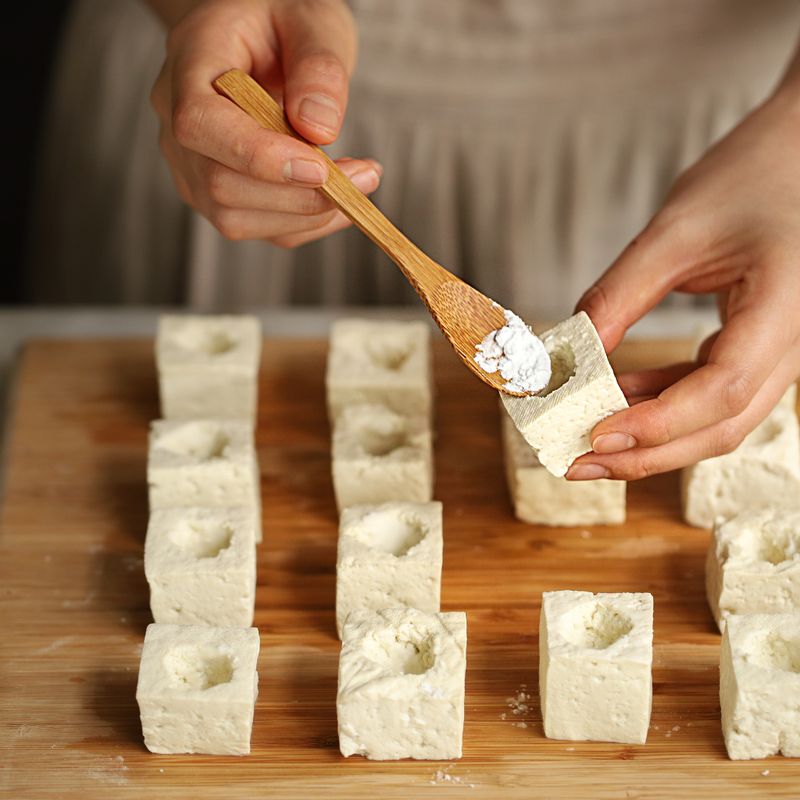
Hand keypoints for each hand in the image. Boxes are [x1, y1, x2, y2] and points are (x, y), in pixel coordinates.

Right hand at [150, 0, 380, 247]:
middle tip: (364, 176)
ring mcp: (193, 168)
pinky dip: (310, 223)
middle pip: (220, 184)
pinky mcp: (220, 198)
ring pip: (237, 218)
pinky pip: (263, 229)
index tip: (319, 168)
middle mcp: (177, 124)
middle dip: (298, 194)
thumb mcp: (312, 21)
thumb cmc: (282, 23)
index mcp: (190, 62)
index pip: (200, 124)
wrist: (262, 41)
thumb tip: (319, 129)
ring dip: (308, 214)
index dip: (256, 156)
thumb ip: (318, 67)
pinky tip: (342, 198)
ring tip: (360, 182)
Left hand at [568, 88, 799, 480]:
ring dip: (651, 436)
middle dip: (647, 452)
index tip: (596, 435)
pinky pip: (711, 393)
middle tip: (578, 462)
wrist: (795, 154)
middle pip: (723, 424)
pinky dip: (662, 403)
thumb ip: (620, 295)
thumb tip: (568, 357)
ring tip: (586, 437)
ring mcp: (779, 350)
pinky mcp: (757, 347)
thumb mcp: (674, 230)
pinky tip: (616, 397)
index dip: (659, 422)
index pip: (725, 388)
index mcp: (786, 305)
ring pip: (718, 420)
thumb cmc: (748, 177)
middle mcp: (793, 340)